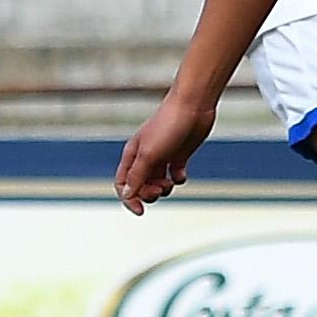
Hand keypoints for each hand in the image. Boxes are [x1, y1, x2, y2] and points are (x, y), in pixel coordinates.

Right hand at [117, 90, 216, 212]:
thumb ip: (137, 176)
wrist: (194, 106)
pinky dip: (177, 179)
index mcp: (132, 154)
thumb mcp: (149, 154)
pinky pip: (175, 175)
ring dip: (163, 188)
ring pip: (158, 182)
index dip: (129, 199)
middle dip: (149, 193)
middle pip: (141, 186)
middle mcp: (145, 156)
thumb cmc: (168, 125)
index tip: (141, 210)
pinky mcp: (180, 155)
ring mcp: (163, 156)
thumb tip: (127, 195)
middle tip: (160, 189)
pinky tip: (181, 172)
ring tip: (170, 182)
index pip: (122, 184)